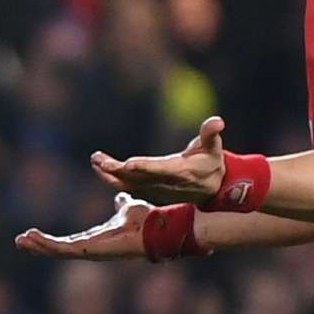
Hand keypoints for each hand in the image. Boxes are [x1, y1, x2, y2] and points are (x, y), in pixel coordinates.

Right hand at [14, 193, 153, 259]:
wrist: (154, 227)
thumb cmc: (143, 220)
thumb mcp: (126, 207)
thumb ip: (121, 203)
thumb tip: (119, 195)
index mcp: (95, 238)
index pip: (68, 242)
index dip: (50, 239)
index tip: (33, 234)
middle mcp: (90, 247)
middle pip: (58, 249)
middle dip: (39, 246)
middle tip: (20, 242)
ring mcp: (89, 251)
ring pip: (57, 251)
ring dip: (38, 246)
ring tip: (20, 241)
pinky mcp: (89, 250)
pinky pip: (63, 249)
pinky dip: (46, 244)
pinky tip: (33, 238)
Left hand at [89, 115, 228, 204]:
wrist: (210, 190)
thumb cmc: (210, 163)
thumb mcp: (213, 148)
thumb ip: (211, 134)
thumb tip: (218, 121)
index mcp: (179, 171)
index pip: (159, 169)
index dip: (144, 167)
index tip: (127, 164)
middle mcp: (164, 183)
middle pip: (137, 178)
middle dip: (116, 170)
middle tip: (97, 160)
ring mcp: (155, 190)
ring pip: (128, 184)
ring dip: (109, 174)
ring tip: (95, 161)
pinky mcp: (149, 193)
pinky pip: (127, 187)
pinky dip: (112, 180)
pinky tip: (99, 168)